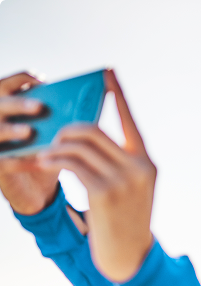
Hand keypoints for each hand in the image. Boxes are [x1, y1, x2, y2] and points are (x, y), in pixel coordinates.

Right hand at [0, 72, 60, 214]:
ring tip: (29, 131)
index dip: (19, 79)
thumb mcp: (55, 133)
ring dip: (11, 129)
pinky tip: (36, 162)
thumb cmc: (48, 153)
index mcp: (9, 108)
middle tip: (39, 107)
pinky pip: (3, 161)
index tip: (41, 80)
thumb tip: (90, 101)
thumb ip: (63, 117)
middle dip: (18, 104)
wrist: (39, 190)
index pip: (6, 85)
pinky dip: (19, 161)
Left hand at [38, 70, 155, 282]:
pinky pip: (71, 163)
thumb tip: (83, 137)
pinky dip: (53, 160)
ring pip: (79, 145)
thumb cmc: (124, 221)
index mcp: (147, 162)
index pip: (130, 121)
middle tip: (54, 139)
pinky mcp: (105, 192)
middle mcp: (138, 167)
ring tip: (44, 155)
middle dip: (67, 131)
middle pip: (93, 130)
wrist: (128, 255)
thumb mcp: (131, 189)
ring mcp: (123, 179)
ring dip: (55, 147)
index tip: (107, 73)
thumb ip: (118, 163)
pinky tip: (44, 163)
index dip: (118, 95)